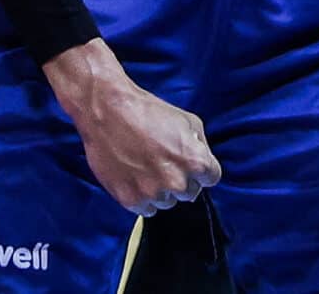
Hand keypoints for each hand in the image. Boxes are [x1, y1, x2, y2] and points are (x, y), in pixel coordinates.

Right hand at [52, 54, 221, 216]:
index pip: (211, 178)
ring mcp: (153, 193)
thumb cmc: (148, 111)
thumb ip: (201, 146)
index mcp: (195, 161)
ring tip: (145, 166)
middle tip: (163, 161)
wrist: (108, 111)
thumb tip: (202, 162)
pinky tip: (134, 175)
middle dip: (181, 179)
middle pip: (189, 192)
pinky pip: (146, 209)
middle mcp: (176, 182)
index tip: (187, 161)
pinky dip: (142, 196)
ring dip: (160, 189)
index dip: (201, 168)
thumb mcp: (187, 119)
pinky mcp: (131, 200)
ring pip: (167, 202)